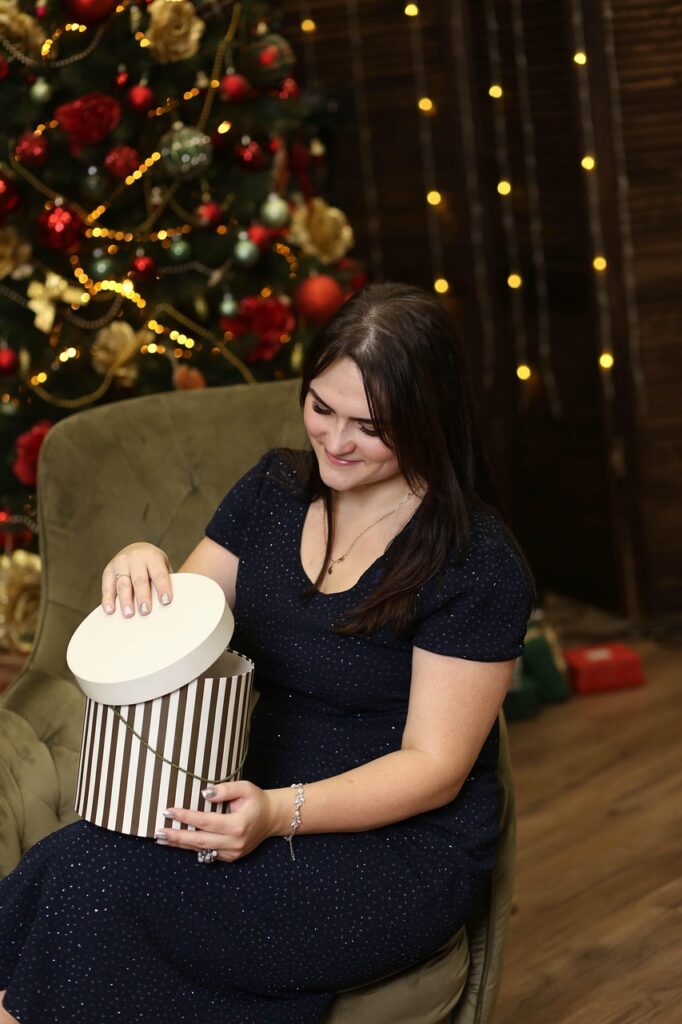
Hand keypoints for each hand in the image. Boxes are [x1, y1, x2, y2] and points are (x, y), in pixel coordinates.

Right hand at [101, 542, 172, 617]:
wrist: (137, 550)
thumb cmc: (153, 565)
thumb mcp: (162, 566)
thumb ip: (164, 581)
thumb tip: (166, 604)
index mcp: (152, 556)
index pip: (159, 573)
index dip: (162, 587)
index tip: (165, 601)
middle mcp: (135, 558)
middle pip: (139, 579)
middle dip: (142, 596)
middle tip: (145, 611)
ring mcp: (120, 563)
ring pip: (123, 584)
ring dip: (125, 600)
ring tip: (129, 614)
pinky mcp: (108, 570)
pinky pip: (107, 586)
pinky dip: (108, 599)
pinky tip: (110, 610)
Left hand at [154, 781, 277, 862]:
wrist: (272, 818)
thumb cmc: (256, 800)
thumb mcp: (244, 787)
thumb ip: (225, 789)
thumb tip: (202, 794)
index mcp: (238, 824)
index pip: (205, 822)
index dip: (186, 817)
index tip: (169, 811)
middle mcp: (234, 842)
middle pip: (199, 840)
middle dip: (177, 836)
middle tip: (158, 832)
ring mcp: (232, 852)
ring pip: (201, 849)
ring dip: (180, 845)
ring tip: (161, 839)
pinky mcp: (230, 857)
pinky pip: (207, 853)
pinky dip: (192, 848)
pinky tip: (178, 843)